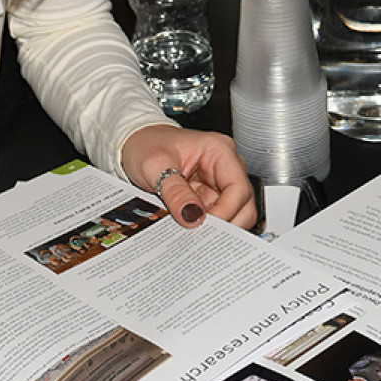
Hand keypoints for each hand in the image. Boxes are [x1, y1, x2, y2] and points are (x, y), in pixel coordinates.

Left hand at [120, 123, 257, 229]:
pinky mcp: (210, 197)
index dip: (226, 212)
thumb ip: (175, 192)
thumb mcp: (155, 165)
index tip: (205, 226)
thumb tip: (193, 216)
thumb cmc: (147, 144)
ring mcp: (219, 183)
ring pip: (235, 215)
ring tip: (193, 234)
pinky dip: (206, 227)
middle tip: (200, 236)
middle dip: (226, 224)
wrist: (136, 143)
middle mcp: (226, 167)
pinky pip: (217, 218)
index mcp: (220, 151)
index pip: (238, 188)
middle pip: (244, 205)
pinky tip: (191, 231)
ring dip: (217, 228)